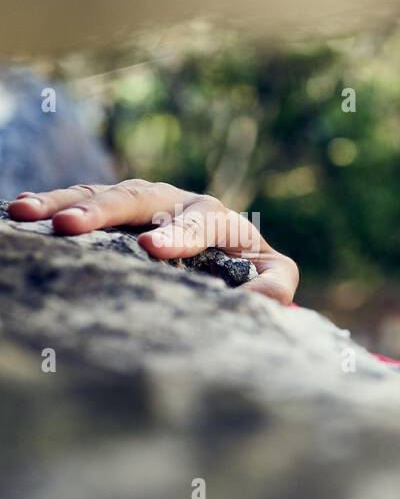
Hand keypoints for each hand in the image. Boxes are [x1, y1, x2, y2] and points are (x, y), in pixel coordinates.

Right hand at [7, 180, 298, 304]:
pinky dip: (53, 203)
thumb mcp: (273, 275)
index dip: (178, 234)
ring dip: (63, 202)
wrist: (233, 249)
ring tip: (25, 212)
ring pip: (103, 194)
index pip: (199, 221)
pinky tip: (20, 211)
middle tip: (67, 225)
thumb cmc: (251, 266)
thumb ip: (275, 286)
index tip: (154, 249)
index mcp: (216, 217)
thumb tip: (268, 303)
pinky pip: (81, 201)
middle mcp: (175, 200)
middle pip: (139, 198)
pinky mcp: (116, 210)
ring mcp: (143, 202)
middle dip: (102, 211)